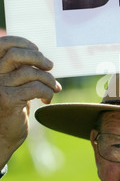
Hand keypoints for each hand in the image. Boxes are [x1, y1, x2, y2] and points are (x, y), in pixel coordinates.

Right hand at [0, 35, 60, 165]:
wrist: (2, 138)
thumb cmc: (11, 110)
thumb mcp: (14, 84)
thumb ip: (20, 69)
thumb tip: (42, 56)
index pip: (3, 44)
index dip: (23, 43)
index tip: (37, 50)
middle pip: (16, 54)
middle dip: (38, 58)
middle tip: (49, 67)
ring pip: (31, 72)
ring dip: (48, 79)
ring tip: (53, 88)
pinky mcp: (8, 101)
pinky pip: (36, 88)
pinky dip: (47, 91)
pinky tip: (47, 99)